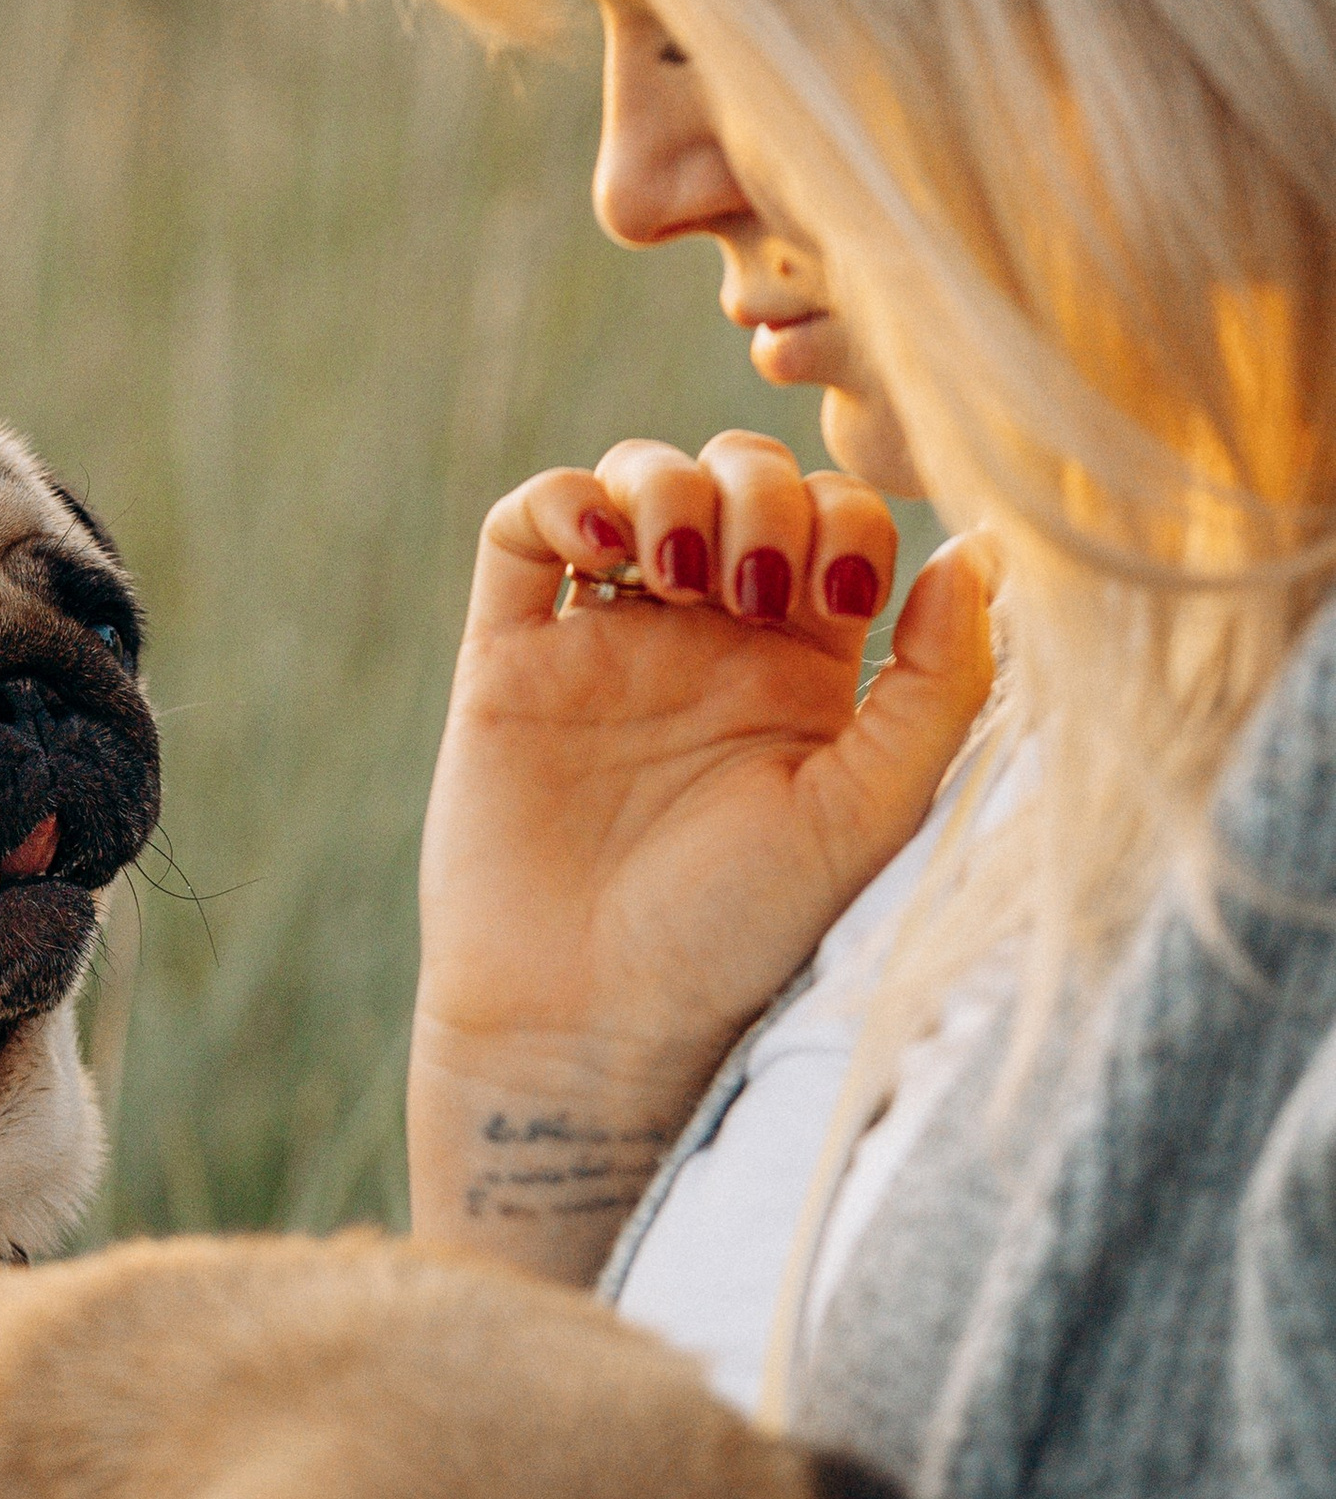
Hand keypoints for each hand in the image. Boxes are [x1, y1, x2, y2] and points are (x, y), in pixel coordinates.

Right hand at [409, 429, 998, 1275]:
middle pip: (744, 481)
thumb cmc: (740, 936)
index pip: (840, 523)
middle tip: (748, 579)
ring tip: (670, 566)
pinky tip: (598, 545)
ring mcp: (604, 641)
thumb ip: (941, 685)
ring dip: (667, 484)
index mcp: (804, 671)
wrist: (590, 1018)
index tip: (838, 599)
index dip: (846, 521)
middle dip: (757, 491)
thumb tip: (988, 549)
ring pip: (638, 480)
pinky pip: (524, 527)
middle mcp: (707, 641)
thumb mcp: (870, 813)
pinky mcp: (509, 656)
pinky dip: (561, 497)